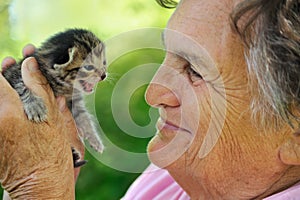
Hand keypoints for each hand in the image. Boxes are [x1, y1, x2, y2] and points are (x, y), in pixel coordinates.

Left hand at [0, 45, 83, 198]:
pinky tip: (21, 103)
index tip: (16, 61)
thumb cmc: (51, 151)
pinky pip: (0, 113)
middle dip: (6, 75)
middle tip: (19, 68)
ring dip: (8, 90)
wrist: (40, 181)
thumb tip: (29, 64)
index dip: (7, 66)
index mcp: (9, 112)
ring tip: (23, 86)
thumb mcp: (51, 117)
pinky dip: (8, 104)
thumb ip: (39, 88)